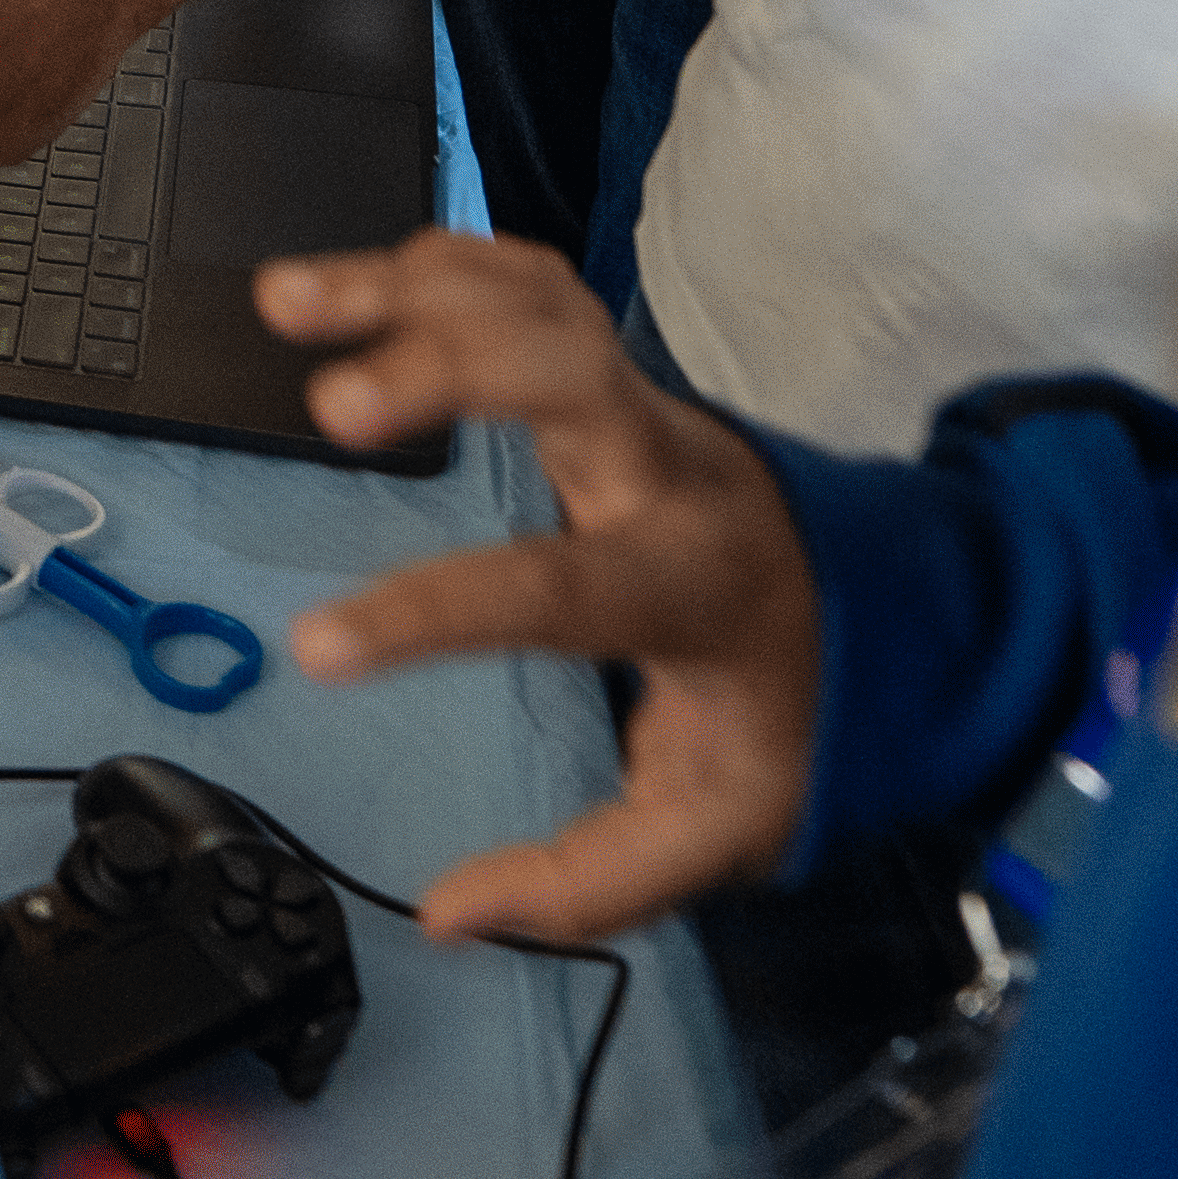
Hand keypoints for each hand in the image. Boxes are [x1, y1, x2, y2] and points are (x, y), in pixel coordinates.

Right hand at [262, 228, 822, 941]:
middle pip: (570, 373)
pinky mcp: (616, 369)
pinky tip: (347, 283)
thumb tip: (448, 916)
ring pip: (539, 301)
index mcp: (690, 585)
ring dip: (410, 290)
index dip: (434, 613)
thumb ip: (591, 885)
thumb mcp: (721, 827)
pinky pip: (531, 280)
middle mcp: (667, 469)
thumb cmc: (779, 709)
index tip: (319, 645)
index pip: (558, 592)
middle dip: (452, 368)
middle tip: (334, 409)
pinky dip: (438, 262)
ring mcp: (644, 401)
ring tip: (287, 303)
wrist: (890, 601)